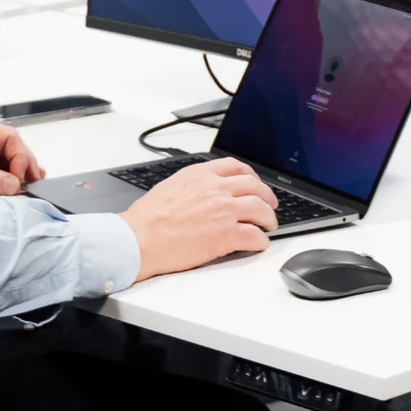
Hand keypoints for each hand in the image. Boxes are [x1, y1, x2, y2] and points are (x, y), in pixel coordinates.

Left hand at [0, 120, 45, 195]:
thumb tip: (14, 184)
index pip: (9, 138)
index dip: (21, 156)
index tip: (23, 177)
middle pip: (8, 148)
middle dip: (23, 164)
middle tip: (35, 182)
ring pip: (0, 160)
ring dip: (13, 172)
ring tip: (29, 186)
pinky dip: (1, 179)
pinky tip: (10, 188)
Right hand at [123, 156, 275, 279]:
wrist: (140, 239)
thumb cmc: (147, 219)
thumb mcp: (171, 185)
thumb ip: (193, 184)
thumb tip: (203, 191)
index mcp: (201, 175)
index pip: (235, 167)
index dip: (251, 175)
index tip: (255, 182)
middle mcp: (216, 189)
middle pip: (254, 187)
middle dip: (267, 196)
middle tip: (270, 205)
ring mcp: (223, 212)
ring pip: (260, 209)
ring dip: (269, 218)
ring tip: (269, 225)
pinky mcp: (225, 236)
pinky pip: (254, 236)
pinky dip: (261, 240)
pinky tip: (259, 243)